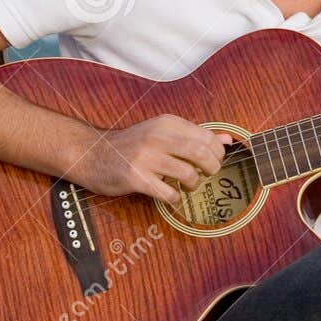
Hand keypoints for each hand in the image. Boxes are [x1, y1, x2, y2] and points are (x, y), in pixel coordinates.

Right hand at [66, 114, 233, 204]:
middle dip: (211, 168)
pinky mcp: (135, 177)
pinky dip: (175, 198)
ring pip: (188, 173)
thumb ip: (195, 136)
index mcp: (167, 123)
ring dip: (193, 184)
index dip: (217, 153)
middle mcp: (157, 136)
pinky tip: (172, 196)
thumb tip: (228, 140)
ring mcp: (145, 157)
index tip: (214, 162)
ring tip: (188, 185)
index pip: (206, 137)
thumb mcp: (162, 132)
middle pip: (201, 153)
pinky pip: (168, 192)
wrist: (92, 153)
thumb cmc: (132, 146)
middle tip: (207, 174)